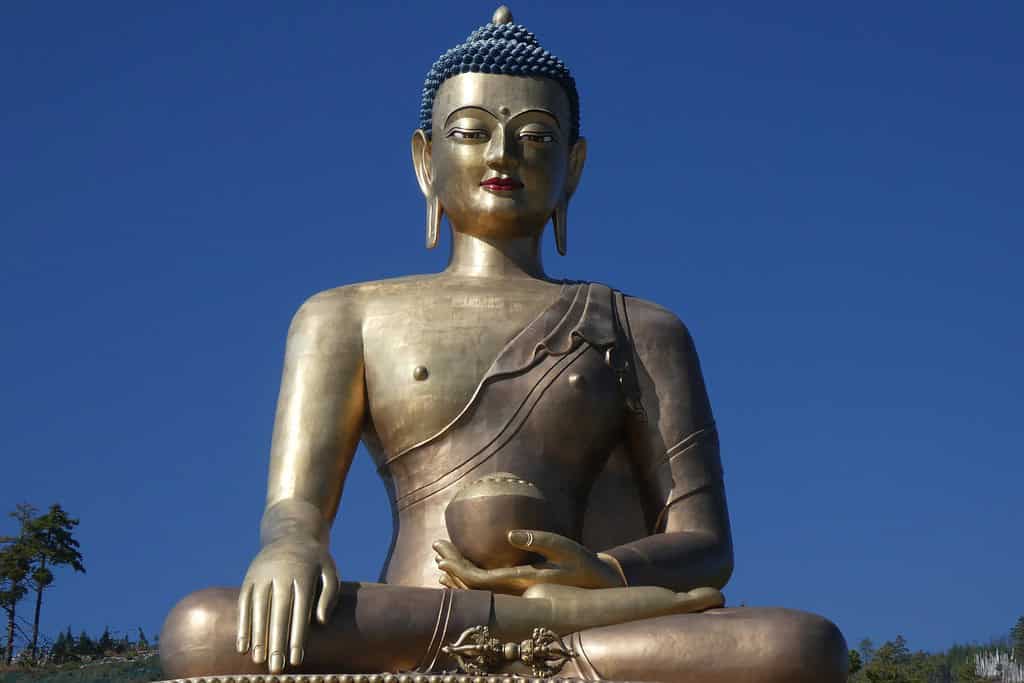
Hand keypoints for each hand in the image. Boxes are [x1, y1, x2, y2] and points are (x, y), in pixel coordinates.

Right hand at [236, 538, 338, 673]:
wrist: (291, 533)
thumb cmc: (315, 560)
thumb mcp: (330, 570)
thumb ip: (329, 595)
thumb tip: (321, 622)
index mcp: (303, 574)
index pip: (300, 610)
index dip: (297, 635)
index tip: (296, 659)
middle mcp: (280, 575)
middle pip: (278, 613)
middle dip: (277, 642)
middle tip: (277, 668)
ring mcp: (262, 576)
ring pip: (258, 610)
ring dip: (258, 637)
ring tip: (260, 660)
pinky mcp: (249, 578)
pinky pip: (243, 604)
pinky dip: (242, 625)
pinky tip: (243, 646)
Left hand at [433, 530, 624, 594]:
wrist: (600, 585)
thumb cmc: (583, 564)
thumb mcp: (564, 548)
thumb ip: (539, 540)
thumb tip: (510, 534)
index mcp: (520, 582)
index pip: (479, 580)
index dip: (458, 569)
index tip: (442, 554)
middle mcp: (514, 591)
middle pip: (473, 585)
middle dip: (452, 566)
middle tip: (436, 546)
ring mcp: (517, 592)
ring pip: (479, 589)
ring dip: (459, 574)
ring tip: (441, 558)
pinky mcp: (521, 588)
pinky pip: (489, 587)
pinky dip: (472, 579)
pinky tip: (464, 572)